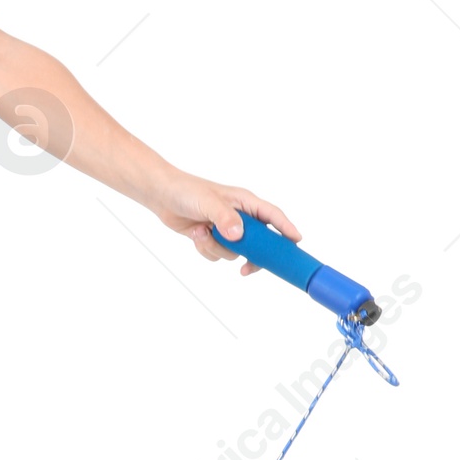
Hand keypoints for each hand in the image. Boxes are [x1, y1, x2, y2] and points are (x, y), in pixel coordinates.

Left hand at [153, 178, 300, 270]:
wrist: (163, 196)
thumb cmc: (188, 191)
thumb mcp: (209, 203)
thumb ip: (225, 218)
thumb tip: (239, 236)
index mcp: (246, 203)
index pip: (272, 216)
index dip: (286, 229)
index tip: (296, 242)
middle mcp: (240, 217)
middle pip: (259, 243)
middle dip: (251, 256)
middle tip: (246, 268)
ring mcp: (226, 229)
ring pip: (234, 252)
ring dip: (216, 248)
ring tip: (201, 231)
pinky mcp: (213, 239)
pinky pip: (217, 255)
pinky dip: (206, 249)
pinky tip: (195, 234)